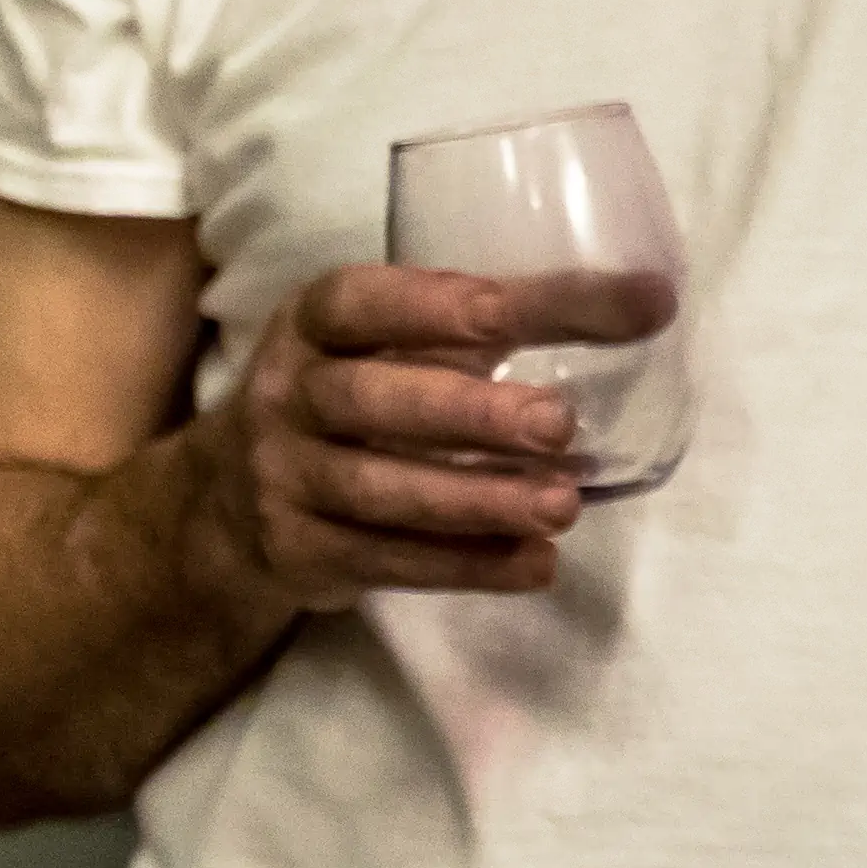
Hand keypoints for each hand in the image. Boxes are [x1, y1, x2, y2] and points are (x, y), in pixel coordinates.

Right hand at [175, 262, 598, 620]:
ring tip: (563, 506)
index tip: (516, 311)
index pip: (367, 302)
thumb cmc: (348, 399)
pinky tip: (533, 564)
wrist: (227, 503)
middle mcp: (287, 394)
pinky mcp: (298, 550)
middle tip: (558, 424)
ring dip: (476, 500)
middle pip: (369, 401)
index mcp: (313, 324)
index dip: (440, 306)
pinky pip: (385, 561)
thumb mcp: (384, 346)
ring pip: (378, 490)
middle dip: (468, 413)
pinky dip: (465, 566)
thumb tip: (640, 301)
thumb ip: (481, 327)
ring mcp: (284, 477)